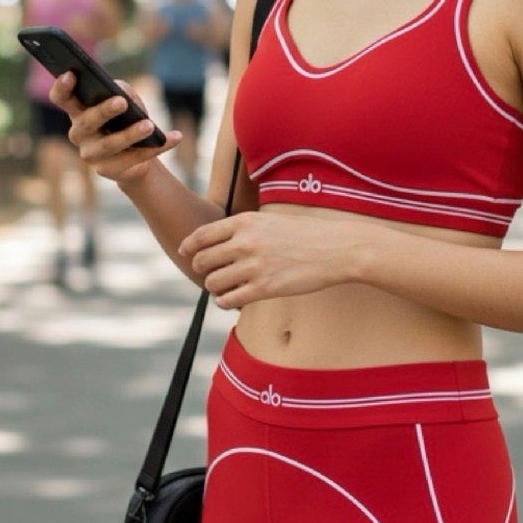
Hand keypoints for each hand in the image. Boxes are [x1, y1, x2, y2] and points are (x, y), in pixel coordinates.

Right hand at [49, 72, 180, 186]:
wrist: (135, 156)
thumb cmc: (125, 119)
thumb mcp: (126, 101)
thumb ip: (123, 92)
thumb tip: (124, 95)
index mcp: (77, 111)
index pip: (61, 98)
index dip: (61, 87)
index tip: (70, 74)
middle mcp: (78, 134)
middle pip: (86, 123)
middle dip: (103, 112)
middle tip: (121, 102)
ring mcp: (91, 155)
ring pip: (109, 145)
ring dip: (131, 134)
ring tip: (149, 126)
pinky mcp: (109, 171)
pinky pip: (134, 158)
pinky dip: (157, 147)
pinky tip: (175, 137)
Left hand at [179, 210, 352, 308]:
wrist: (336, 248)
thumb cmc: (304, 235)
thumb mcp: (269, 221)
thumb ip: (243, 231)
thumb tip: (216, 246)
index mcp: (244, 222)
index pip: (201, 235)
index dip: (189, 247)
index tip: (185, 253)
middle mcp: (245, 242)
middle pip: (202, 261)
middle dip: (202, 270)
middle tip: (211, 274)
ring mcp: (254, 266)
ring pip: (213, 283)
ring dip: (214, 288)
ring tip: (223, 288)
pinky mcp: (264, 288)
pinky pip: (228, 299)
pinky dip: (224, 301)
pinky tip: (232, 298)